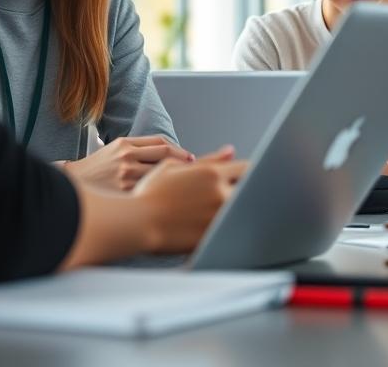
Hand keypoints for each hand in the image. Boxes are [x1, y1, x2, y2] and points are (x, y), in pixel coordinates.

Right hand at [66, 135, 193, 191]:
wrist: (72, 187)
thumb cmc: (96, 170)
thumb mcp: (114, 150)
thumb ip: (139, 148)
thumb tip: (170, 152)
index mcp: (125, 143)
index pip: (161, 142)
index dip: (179, 150)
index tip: (190, 158)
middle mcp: (127, 156)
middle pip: (166, 155)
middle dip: (184, 162)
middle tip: (195, 170)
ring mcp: (126, 175)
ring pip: (162, 174)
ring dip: (178, 179)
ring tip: (187, 185)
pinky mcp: (125, 193)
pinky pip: (152, 191)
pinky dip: (165, 193)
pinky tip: (170, 198)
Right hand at [131, 159, 248, 253]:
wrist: (137, 222)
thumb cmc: (150, 193)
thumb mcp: (174, 167)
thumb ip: (207, 160)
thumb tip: (230, 151)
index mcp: (212, 174)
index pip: (247, 168)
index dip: (249, 172)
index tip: (246, 176)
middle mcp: (220, 194)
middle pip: (250, 189)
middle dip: (247, 190)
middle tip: (241, 193)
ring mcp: (218, 217)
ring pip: (242, 210)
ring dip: (239, 208)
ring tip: (230, 209)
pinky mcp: (213, 236)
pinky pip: (231, 229)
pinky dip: (230, 225)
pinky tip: (219, 225)